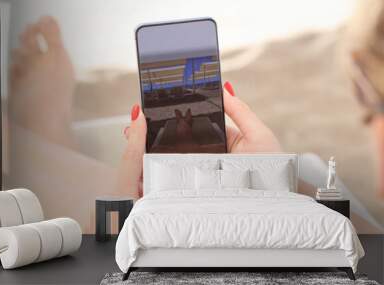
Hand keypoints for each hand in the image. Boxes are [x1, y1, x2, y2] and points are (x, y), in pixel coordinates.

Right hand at [119, 81, 280, 197]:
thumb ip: (240, 111)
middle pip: (180, 142)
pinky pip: (179, 177)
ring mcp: (203, 172)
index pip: (194, 125)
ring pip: (175, 160)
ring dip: (153, 152)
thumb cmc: (272, 165)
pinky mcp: (199, 187)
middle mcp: (210, 156)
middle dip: (156, 135)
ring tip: (134, 142)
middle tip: (134, 128)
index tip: (154, 110)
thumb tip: (225, 87)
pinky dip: (161, 171)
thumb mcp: (258, 134)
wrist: (276, 198)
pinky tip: (144, 164)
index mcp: (222, 139)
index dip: (175, 118)